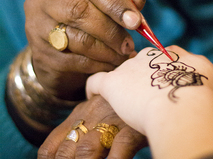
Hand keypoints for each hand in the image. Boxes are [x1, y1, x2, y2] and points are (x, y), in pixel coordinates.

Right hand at [24, 0, 145, 99]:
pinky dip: (100, 65)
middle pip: (81, 13)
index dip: (115, 5)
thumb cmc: (83, 27)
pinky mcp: (45, 57)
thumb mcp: (98, 11)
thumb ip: (117, 5)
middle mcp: (45, 5)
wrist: (58, 57)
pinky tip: (112, 65)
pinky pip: (78, 62)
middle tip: (129, 45)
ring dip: (109, 52)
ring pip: (81, 41)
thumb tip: (137, 6)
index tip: (135, 21)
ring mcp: (41, 31)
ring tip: (123, 56)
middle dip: (112, 31)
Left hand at [38, 95, 146, 158]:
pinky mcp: (133, 124)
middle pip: (64, 157)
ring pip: (87, 154)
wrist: (151, 90)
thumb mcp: (98, 120)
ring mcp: (110, 119)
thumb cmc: (124, 113)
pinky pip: (120, 146)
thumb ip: (85, 141)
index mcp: (76, 117)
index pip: (48, 150)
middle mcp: (88, 117)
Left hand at [86, 46, 212, 133]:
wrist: (184, 108)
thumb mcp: (211, 83)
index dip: (163, 73)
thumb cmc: (202, 101)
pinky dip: (94, 89)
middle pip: (142, 65)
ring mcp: (131, 69)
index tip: (163, 87)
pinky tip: (94, 98)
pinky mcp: (114, 83)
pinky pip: (96, 82)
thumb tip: (197, 81)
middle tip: (147, 100)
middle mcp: (151, 57)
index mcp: (174, 57)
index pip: (165, 59)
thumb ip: (201, 78)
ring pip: (122, 74)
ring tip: (125, 103)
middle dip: (144, 80)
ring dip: (124, 87)